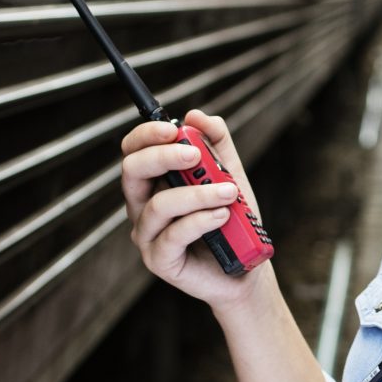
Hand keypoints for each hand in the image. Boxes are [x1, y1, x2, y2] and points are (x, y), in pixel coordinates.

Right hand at [116, 108, 269, 306]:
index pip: (134, 150)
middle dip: (162, 157)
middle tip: (195, 155)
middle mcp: (143, 206)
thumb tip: (195, 115)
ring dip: (197, 194)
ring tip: (228, 192)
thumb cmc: (234, 220)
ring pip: (158, 205)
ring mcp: (147, 235)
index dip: (147, 135)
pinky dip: (200, 220)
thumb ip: (216, 142)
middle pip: (131, 171)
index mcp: (153, 182)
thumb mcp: (229, 172)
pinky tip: (222, 215)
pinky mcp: (159, 260)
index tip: (174, 129)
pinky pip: (173, 234)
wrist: (249, 267)